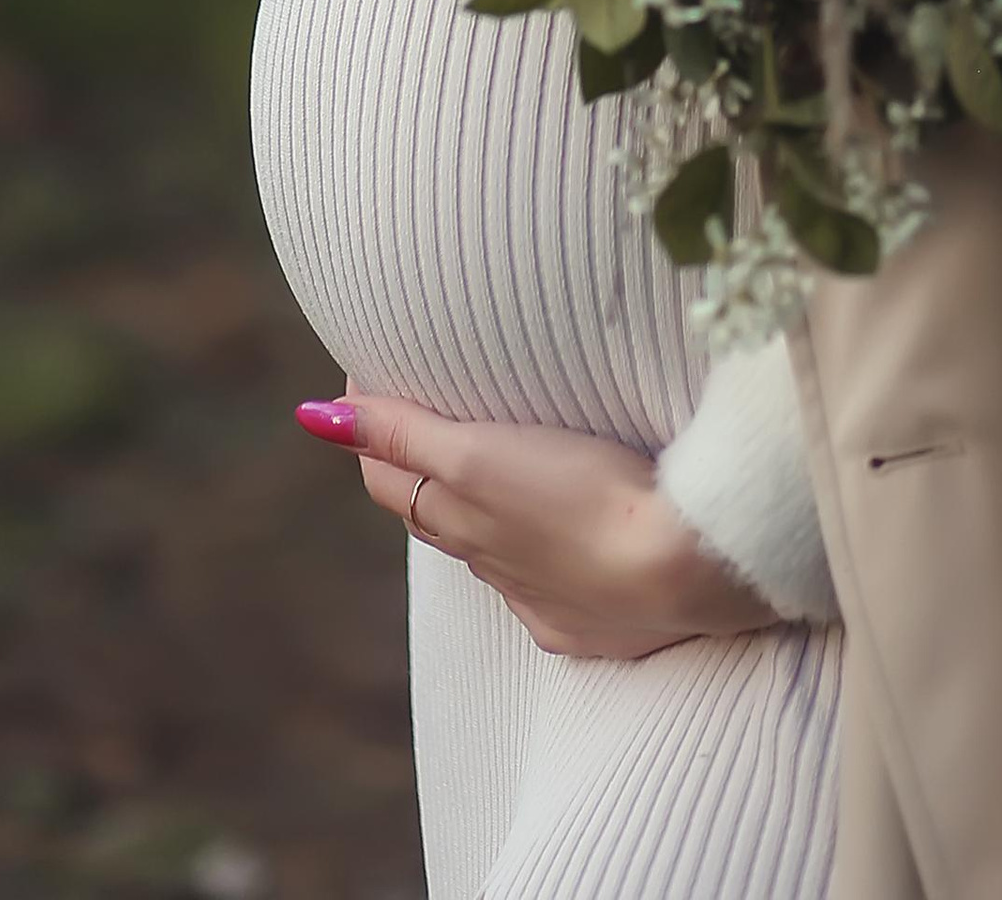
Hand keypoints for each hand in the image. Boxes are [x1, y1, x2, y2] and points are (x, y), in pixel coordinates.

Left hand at [295, 391, 781, 658]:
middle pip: (433, 514)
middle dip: (416, 470)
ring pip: (490, 552)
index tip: (368, 378)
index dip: (373, 429)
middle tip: (419, 412)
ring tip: (494, 466)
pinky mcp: (594, 623)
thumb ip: (406, 432)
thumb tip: (314, 417)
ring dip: (482, 514)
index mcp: (463, 521)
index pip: (390, 476)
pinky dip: (539, 558)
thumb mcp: (481, 453)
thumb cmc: (585, 497)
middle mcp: (492, 567)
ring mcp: (545, 599)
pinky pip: (547, 589)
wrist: (687, 570)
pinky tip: (560, 543)